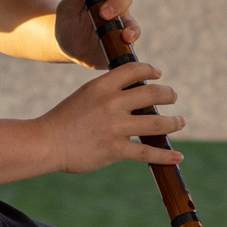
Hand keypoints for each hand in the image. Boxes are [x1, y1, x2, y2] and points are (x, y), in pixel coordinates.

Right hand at [40, 60, 184, 173]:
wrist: (46, 143)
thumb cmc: (63, 120)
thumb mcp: (84, 96)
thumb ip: (106, 94)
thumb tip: (132, 97)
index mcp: (101, 86)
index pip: (133, 70)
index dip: (149, 70)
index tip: (157, 74)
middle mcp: (111, 103)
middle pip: (152, 94)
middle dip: (168, 94)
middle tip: (173, 97)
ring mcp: (115, 127)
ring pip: (156, 122)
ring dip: (173, 122)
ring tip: (180, 122)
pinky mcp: (115, 149)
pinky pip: (147, 152)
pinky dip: (165, 155)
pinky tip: (177, 157)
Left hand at [54, 0, 140, 67]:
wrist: (69, 49)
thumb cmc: (70, 24)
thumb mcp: (67, 10)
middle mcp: (114, 3)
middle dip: (116, 2)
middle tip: (103, 13)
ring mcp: (121, 21)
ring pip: (131, 17)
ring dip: (126, 22)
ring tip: (116, 29)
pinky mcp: (124, 38)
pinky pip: (133, 34)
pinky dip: (132, 35)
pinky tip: (125, 38)